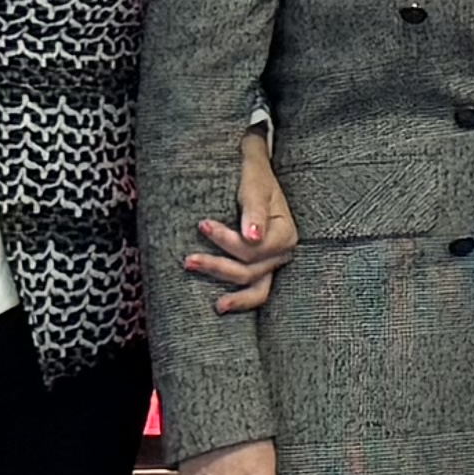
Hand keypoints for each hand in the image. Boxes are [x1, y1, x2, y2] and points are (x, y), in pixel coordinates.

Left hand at [183, 128, 296, 315]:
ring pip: (256, 288)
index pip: (253, 249)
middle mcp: (282, 252)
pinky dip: (241, 299)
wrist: (253, 169)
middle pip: (251, 271)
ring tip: (215, 305)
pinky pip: (255, 289)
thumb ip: (254, 211)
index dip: (227, 241)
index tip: (203, 225)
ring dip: (234, 295)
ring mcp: (272, 262)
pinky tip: (220, 304)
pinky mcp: (261, 267)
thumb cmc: (254, 175)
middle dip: (219, 267)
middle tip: (188, 260)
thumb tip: (253, 237)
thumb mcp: (255, 186)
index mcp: (285, 233)